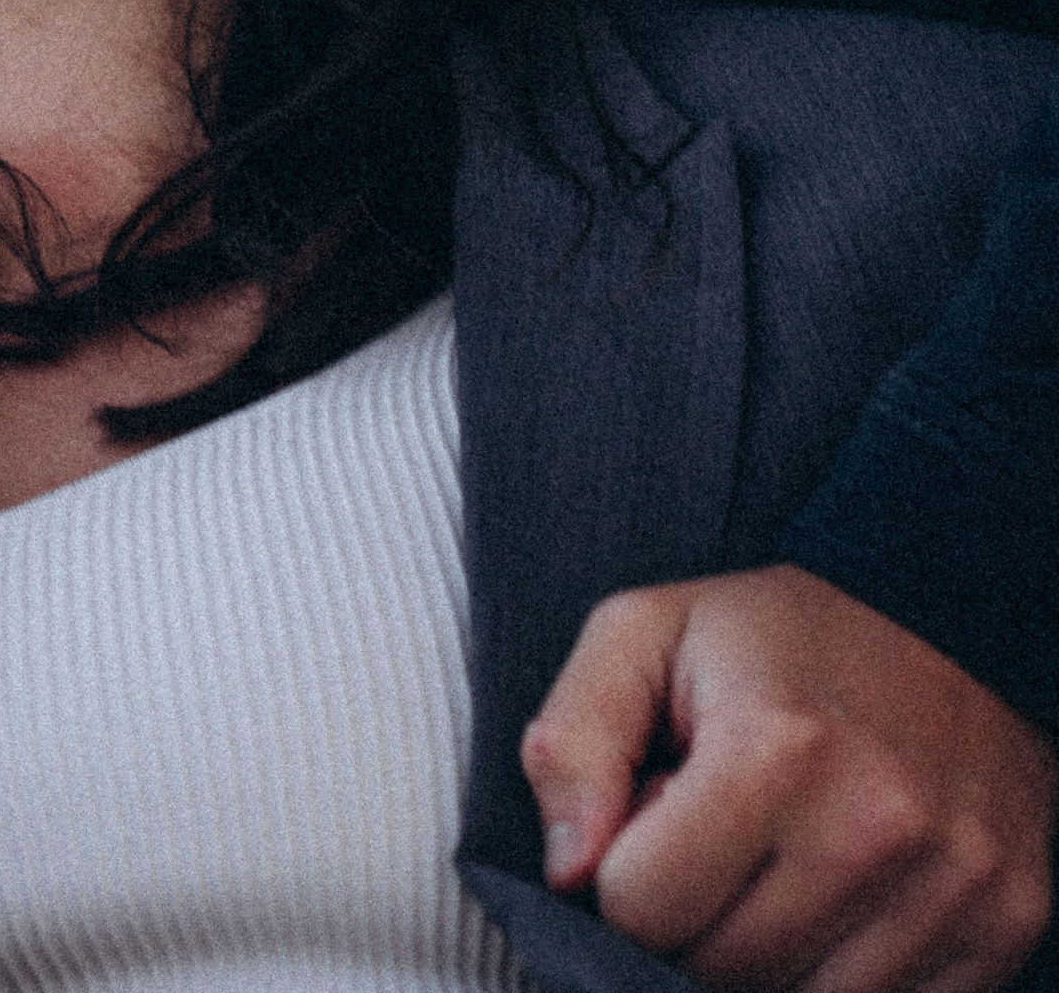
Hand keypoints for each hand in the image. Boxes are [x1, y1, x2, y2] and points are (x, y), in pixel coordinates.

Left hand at [523, 563, 1056, 992]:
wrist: (946, 615)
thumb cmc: (778, 634)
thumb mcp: (646, 633)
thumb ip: (575, 739)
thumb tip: (566, 870)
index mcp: (775, 749)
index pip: (641, 909)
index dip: (622, 872)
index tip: (655, 817)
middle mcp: (876, 828)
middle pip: (717, 970)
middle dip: (692, 916)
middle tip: (717, 838)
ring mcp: (953, 889)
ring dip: (767, 954)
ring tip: (780, 860)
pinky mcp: (1004, 929)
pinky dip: (844, 974)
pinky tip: (843, 896)